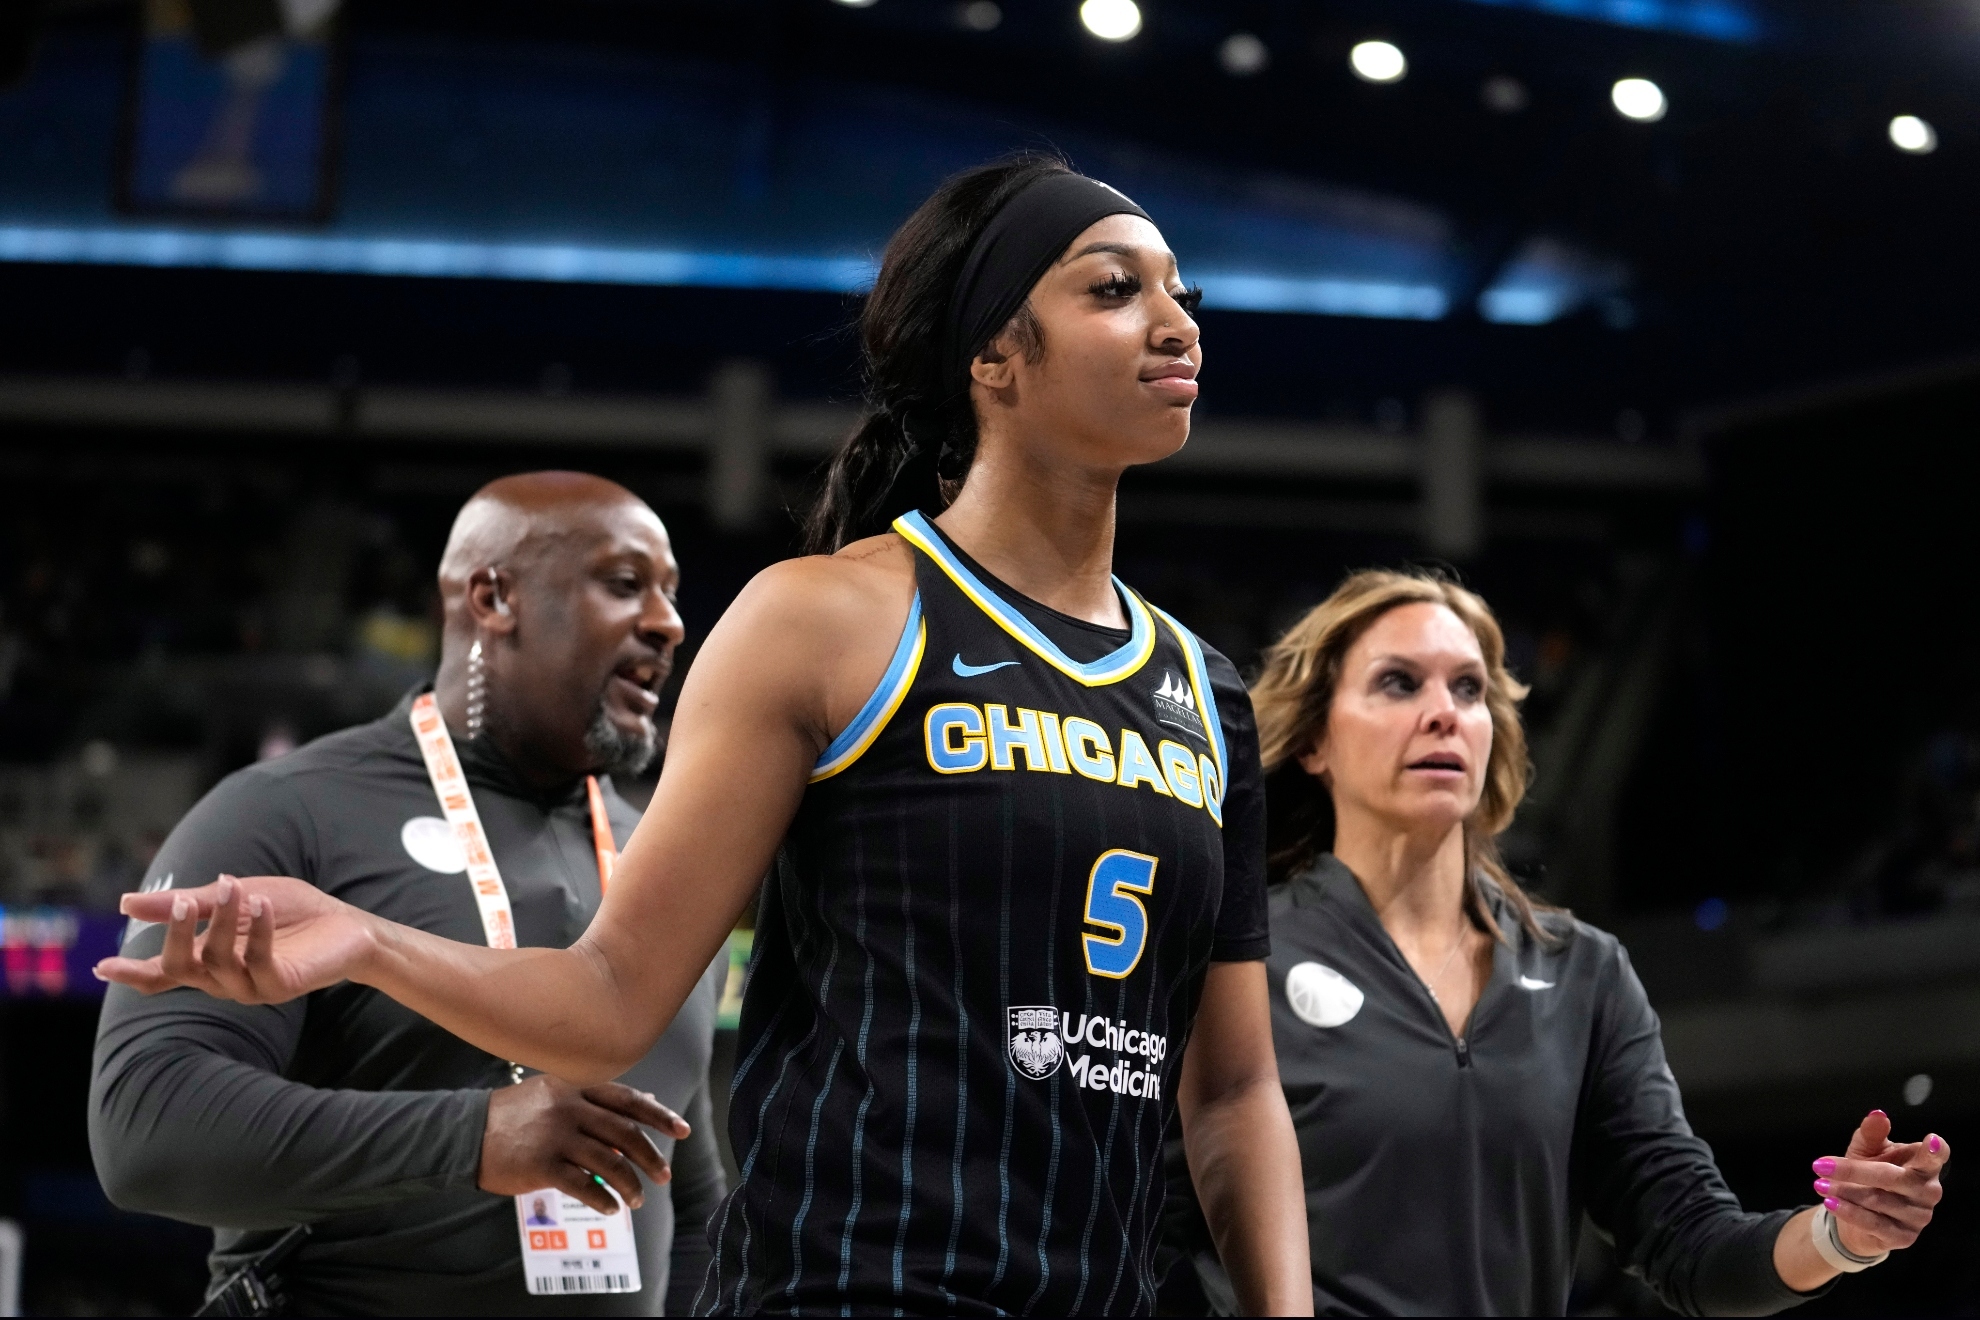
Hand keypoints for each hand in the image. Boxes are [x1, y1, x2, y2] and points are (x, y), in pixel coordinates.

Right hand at [95, 874, 375, 1003]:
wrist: (345, 924)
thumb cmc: (287, 910)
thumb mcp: (232, 897)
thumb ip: (186, 903)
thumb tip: (126, 904)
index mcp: (206, 959)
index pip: (162, 972)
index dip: (132, 972)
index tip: (100, 966)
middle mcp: (222, 979)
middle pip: (180, 968)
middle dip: (177, 934)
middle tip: (184, 902)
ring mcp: (249, 987)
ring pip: (217, 962)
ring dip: (223, 922)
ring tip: (235, 887)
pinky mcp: (280, 986)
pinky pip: (258, 963)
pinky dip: (256, 931)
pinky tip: (259, 904)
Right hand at [480, 1075, 690, 1214]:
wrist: (466, 1132)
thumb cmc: (516, 1114)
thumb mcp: (557, 1093)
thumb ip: (599, 1098)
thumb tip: (647, 1100)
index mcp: (576, 1086)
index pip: (628, 1100)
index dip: (659, 1116)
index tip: (682, 1130)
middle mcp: (569, 1107)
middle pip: (625, 1133)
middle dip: (651, 1156)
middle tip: (665, 1174)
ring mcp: (555, 1136)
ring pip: (608, 1162)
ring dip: (629, 1184)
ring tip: (638, 1199)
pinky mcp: (541, 1164)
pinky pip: (583, 1186)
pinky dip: (602, 1199)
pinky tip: (611, 1209)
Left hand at [1813, 1109, 1948, 1254]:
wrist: (1856, 1213)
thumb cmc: (1867, 1175)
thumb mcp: (1866, 1151)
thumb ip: (1872, 1133)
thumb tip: (1877, 1114)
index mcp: (1924, 1166)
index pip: (1936, 1156)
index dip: (1936, 1150)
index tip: (1929, 1140)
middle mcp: (1928, 1191)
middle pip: (1893, 1177)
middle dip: (1853, 1171)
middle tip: (1819, 1165)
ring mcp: (1919, 1216)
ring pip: (1878, 1201)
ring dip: (1844, 1191)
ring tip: (1819, 1184)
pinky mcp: (1904, 1237)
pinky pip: (1874, 1224)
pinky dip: (1849, 1212)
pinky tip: (1830, 1202)